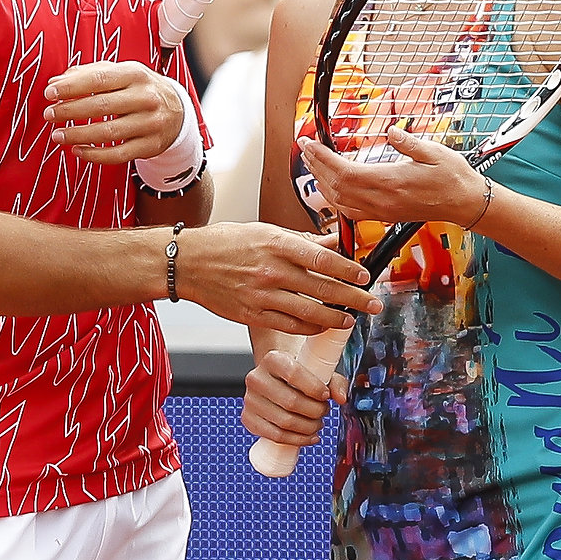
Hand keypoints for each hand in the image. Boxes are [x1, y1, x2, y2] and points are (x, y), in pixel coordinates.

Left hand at [43, 60, 185, 167]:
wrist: (177, 111)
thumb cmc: (138, 88)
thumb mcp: (120, 73)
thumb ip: (88, 73)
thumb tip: (56, 81)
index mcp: (136, 74)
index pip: (99, 79)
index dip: (72, 87)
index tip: (49, 93)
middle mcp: (146, 98)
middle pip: (101, 106)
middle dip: (70, 111)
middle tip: (49, 114)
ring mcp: (150, 124)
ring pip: (108, 133)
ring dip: (78, 135)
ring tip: (57, 135)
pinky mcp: (150, 146)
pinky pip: (118, 155)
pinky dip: (94, 155)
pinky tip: (77, 150)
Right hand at [168, 221, 369, 334]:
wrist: (188, 263)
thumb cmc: (226, 243)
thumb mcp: (265, 232)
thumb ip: (302, 242)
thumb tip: (334, 242)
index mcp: (277, 244)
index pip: (323, 258)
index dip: (349, 270)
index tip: (365, 277)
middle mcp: (271, 271)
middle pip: (323, 289)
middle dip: (354, 299)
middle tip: (372, 304)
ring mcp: (262, 295)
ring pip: (309, 312)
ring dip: (335, 318)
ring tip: (351, 320)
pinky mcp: (253, 315)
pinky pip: (290, 325)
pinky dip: (310, 327)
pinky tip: (322, 325)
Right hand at [243, 350, 346, 452]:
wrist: (275, 379)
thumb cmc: (298, 375)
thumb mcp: (316, 371)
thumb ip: (334, 381)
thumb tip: (341, 397)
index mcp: (273, 360)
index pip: (294, 374)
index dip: (314, 388)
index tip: (326, 396)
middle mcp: (257, 378)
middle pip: (291, 402)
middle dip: (315, 411)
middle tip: (323, 411)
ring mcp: (250, 400)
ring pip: (284, 422)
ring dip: (308, 427)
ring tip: (317, 423)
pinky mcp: (249, 418)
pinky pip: (275, 436)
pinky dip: (297, 440)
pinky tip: (309, 436)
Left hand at [300, 126, 489, 229]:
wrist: (466, 204)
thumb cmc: (453, 178)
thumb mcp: (434, 152)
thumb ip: (409, 142)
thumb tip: (391, 132)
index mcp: (390, 183)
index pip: (344, 172)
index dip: (322, 158)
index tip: (309, 143)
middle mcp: (381, 201)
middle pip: (335, 186)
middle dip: (316, 166)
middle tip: (305, 148)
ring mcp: (381, 211)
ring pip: (339, 201)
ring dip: (322, 182)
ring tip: (313, 163)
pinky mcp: (384, 215)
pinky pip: (350, 211)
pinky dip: (334, 198)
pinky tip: (330, 187)